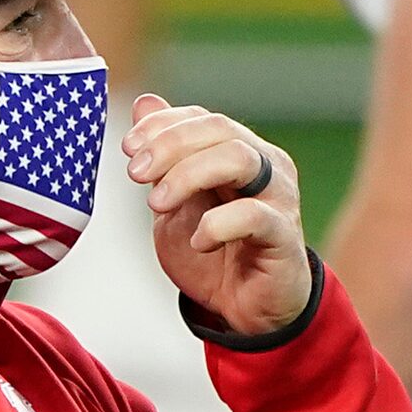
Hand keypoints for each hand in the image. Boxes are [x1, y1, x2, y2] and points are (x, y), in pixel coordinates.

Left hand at [124, 96, 309, 335]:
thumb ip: (165, 157)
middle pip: (220, 129)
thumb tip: (146, 103)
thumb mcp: (176, 201)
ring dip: (188, 175)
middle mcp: (266, 165)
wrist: (244, 309)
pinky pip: (253, 215)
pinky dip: (217, 224)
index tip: (128, 148)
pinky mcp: (283, 235)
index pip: (203, 118)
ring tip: (157, 205)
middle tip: (135, 174)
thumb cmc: (213, 252)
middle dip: (170, 146)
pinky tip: (199, 242)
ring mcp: (279, 197)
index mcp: (240, 151)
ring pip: (239, 158)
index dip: (162, 125)